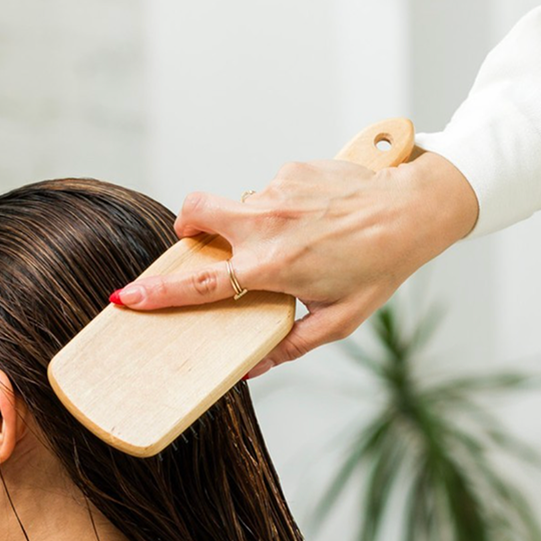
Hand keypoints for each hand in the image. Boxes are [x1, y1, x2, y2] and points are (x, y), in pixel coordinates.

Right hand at [111, 152, 477, 377]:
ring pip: (234, 203)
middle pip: (195, 213)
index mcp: (272, 267)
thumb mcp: (338, 321)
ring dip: (243, 221)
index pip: (201, 283)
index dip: (158, 293)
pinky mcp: (292, 169)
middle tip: (199, 242)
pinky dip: (276, 207)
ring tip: (287, 238)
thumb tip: (250, 370)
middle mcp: (267, 225)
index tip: (127, 297)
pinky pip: (266, 190)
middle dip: (186, 227)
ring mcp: (277, 191)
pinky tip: (310, 219)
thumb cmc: (379, 268)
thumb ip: (288, 345)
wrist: (414, 209)